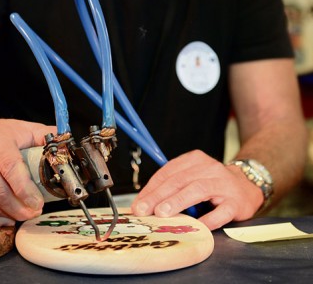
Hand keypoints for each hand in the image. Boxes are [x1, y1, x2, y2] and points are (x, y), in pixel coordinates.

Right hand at [0, 117, 54, 227]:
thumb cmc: (0, 135)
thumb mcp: (23, 129)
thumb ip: (46, 136)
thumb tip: (67, 145)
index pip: (11, 168)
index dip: (26, 190)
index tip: (38, 204)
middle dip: (20, 209)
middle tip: (34, 213)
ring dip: (8, 215)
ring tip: (21, 212)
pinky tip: (2, 219)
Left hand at [131, 149, 263, 229]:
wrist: (246, 186)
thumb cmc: (213, 184)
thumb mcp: (192, 177)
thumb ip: (173, 186)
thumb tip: (145, 202)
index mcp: (194, 160)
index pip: (168, 172)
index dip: (151, 188)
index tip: (138, 203)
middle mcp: (208, 168)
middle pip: (179, 180)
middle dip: (158, 195)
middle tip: (144, 209)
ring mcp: (223, 184)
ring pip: (198, 190)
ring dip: (178, 201)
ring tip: (162, 213)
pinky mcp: (235, 202)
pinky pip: (221, 211)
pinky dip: (208, 219)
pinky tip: (196, 226)